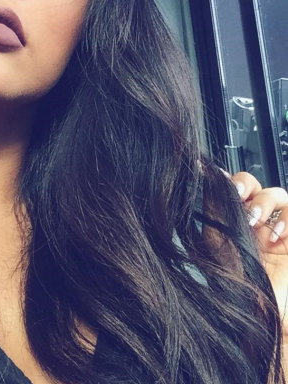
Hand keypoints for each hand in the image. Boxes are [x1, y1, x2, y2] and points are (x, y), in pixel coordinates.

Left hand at [228, 170, 287, 330]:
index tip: (215, 175)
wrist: (258, 312)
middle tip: (237, 193)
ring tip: (255, 221)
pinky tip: (277, 235)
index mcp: (231, 218)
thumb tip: (206, 175)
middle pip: (252, 184)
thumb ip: (215, 209)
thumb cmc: (235, 282)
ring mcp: (276, 228)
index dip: (226, 178)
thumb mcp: (217, 242)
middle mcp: (254, 219)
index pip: (231, 187)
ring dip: (264, 201)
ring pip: (276, 194)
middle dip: (245, 184)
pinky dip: (287, 219)